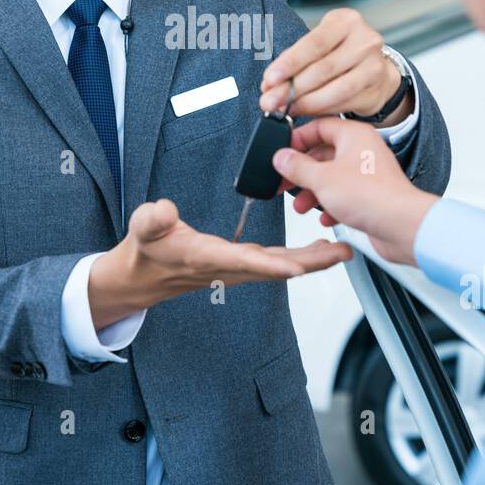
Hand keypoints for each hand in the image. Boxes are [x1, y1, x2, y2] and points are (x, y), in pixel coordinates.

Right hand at [88, 198, 352, 325]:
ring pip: (281, 265)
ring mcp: (238, 266)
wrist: (145, 275)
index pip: (243, 261)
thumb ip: (152, 219)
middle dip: (310, 263)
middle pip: (275, 267)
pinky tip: (320, 248)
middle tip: (341, 253)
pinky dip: (301, 256)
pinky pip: (277, 261)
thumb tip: (164, 209)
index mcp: (207, 257)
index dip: (271, 265)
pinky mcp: (242, 262)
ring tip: (342, 250)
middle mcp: (228, 266)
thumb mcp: (142, 229)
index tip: (298, 267)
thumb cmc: (146, 249)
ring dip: (313, 260)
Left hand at [259, 8, 411, 125]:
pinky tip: (306, 111)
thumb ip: (295, 62)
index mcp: (346, 21)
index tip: (269, 79)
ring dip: (306, 102)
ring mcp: (374, 65)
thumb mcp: (318, 46)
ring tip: (286, 108)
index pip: (314, 43)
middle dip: (292, 88)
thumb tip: (270, 86)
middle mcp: (364, 40)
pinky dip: (321, 110)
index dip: (290, 63)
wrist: (375, 69)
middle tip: (270, 101)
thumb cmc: (340, 54)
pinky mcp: (377, 89)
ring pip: (336, 89)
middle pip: (323, 68)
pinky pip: (345, 103)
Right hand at [270, 117, 438, 264]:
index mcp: (354, 135)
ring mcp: (368, 174)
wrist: (401, 226)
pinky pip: (344, 196)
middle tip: (285, 181)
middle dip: (302, 172)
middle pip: (323, 154)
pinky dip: (331, 205)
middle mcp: (363, 151)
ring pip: (332, 177)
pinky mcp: (371, 196)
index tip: (282, 152)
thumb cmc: (373, 197)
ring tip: (301, 205)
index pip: (319, 126)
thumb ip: (297, 166)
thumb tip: (282, 157)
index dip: (297, 138)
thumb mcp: (322, 178)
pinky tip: (325, 215)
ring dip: (313, 191)